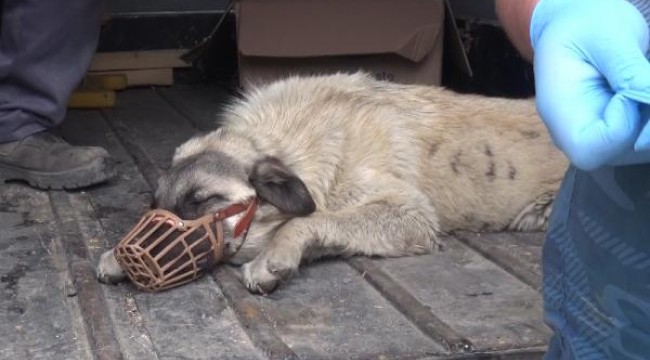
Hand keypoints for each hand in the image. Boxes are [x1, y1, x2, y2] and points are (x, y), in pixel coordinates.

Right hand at [531, 0, 649, 169]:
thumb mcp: (607, 37)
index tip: (630, 89)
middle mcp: (574, 133)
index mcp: (559, 112)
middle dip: (648, 123)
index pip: (590, 149)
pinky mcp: (616, 133)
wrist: (577, 24)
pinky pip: (645, 139)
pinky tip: (645, 90)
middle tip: (645, 79)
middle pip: (618, 154)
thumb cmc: (584, 25)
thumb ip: (630, 72)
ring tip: (643, 79)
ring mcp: (595, 136)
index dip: (623, 126)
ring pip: (639, 150)